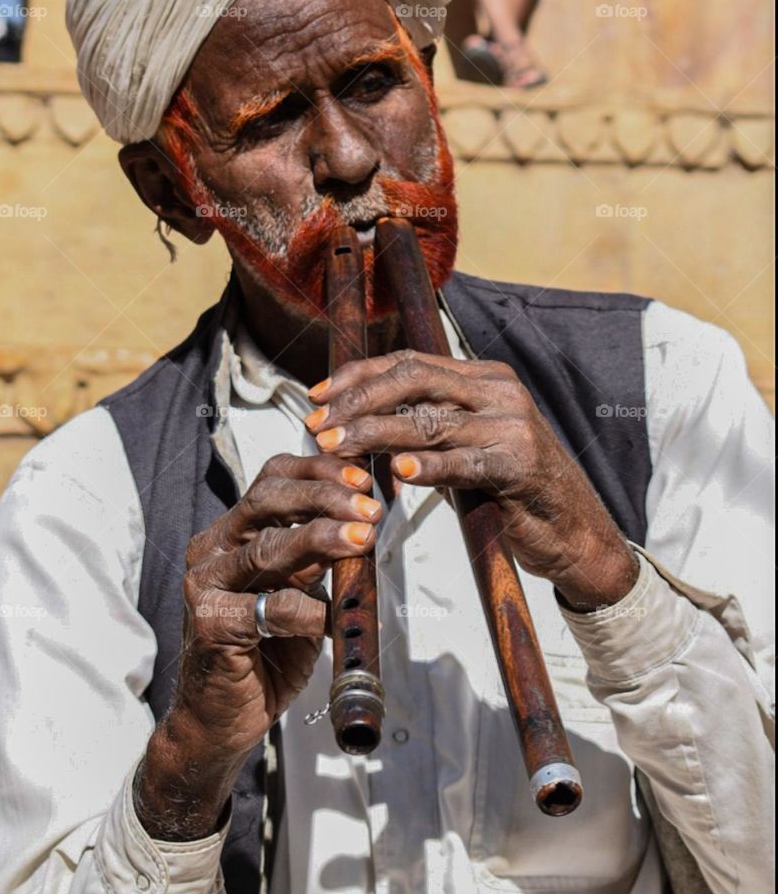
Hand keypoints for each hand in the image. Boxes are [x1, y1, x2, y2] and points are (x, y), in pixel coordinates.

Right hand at [135, 453, 381, 838]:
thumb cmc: (266, 654)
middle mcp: (212, 550)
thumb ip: (319, 559)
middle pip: (267, 500)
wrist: (223, 720)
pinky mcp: (208, 624)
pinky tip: (330, 618)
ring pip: (267, 547)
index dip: (317, 470)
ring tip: (362, 538)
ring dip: (321, 538)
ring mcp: (204, 586)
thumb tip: (367, 521)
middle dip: (324, 496)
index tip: (362, 476)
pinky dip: (306, 611)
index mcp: (232, 534)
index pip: (272, 479)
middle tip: (369, 509)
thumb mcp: (300, 593)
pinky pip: (267, 608)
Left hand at [305, 352, 638, 610]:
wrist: (576, 530)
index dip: (358, 377)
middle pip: (413, 379)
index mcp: (483, 377)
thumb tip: (362, 421)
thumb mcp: (468, 444)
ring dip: (375, 434)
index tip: (317, 396)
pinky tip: (400, 473)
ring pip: (428, 419)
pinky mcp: (519, 464)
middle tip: (319, 426)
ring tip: (338, 448)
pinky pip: (464, 462)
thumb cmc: (514, 488)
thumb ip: (427, 426)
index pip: (408, 362)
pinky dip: (429, 466)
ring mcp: (511, 424)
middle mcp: (497, 391)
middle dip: (357, 401)